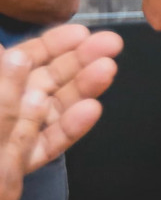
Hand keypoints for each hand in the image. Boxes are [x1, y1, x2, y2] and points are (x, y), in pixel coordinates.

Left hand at [0, 25, 120, 199]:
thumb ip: (5, 102)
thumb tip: (19, 59)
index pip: (18, 61)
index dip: (49, 44)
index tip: (81, 33)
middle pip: (39, 81)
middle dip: (76, 61)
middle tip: (111, 45)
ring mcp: (6, 141)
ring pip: (48, 110)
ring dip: (80, 89)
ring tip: (108, 71)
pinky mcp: (16, 165)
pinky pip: (45, 142)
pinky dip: (69, 128)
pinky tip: (91, 111)